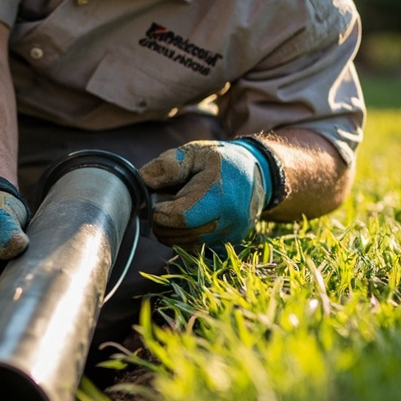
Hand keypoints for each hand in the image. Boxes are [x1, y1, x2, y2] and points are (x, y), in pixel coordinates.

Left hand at [139, 139, 272, 250]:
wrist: (257, 175)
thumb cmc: (221, 161)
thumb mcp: (195, 152)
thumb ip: (169, 164)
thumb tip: (143, 180)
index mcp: (221, 195)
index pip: (180, 217)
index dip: (159, 211)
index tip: (155, 199)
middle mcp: (229, 220)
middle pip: (179, 234)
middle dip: (162, 221)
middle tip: (164, 202)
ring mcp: (230, 236)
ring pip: (183, 244)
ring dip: (170, 229)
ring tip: (176, 208)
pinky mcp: (227, 245)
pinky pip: (192, 248)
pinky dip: (181, 236)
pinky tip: (187, 218)